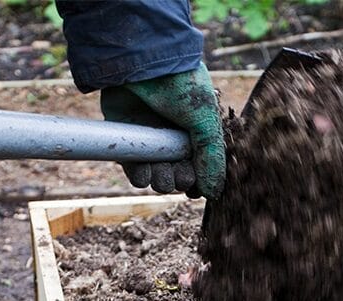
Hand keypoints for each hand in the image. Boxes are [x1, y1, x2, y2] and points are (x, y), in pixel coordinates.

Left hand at [100, 65, 224, 199]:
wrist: (142, 64)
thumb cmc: (180, 86)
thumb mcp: (206, 121)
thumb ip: (211, 157)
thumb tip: (213, 193)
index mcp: (197, 133)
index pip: (202, 168)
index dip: (200, 181)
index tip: (198, 187)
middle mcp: (174, 139)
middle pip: (179, 177)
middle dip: (180, 180)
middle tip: (181, 175)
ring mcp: (151, 141)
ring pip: (157, 177)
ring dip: (161, 181)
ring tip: (164, 174)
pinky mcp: (128, 142)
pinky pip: (135, 170)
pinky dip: (140, 177)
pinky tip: (146, 174)